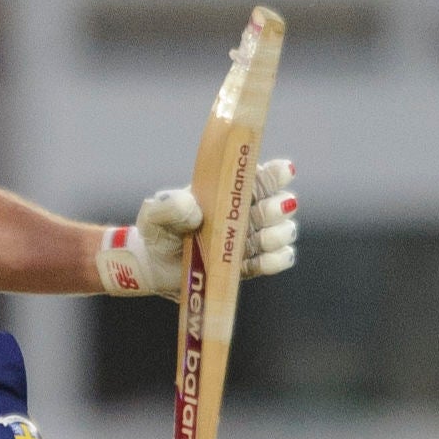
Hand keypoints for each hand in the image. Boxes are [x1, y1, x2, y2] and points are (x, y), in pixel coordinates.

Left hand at [95, 155, 298, 297]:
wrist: (153, 267)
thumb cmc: (159, 231)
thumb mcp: (157, 212)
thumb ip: (171, 206)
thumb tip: (196, 210)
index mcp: (229, 191)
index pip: (260, 176)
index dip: (276, 173)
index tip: (285, 170)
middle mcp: (246, 213)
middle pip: (279, 205)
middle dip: (278, 207)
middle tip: (268, 210)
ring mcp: (250, 240)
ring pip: (282, 233)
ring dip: (279, 234)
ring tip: (263, 238)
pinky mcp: (248, 265)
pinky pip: (274, 262)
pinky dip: (276, 260)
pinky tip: (269, 257)